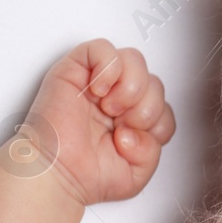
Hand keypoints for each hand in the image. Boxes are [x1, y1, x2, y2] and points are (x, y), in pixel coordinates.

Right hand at [1, 38, 175, 205]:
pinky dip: (108, 68)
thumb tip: (139, 128)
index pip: (164, 105)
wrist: (57, 174)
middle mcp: (118, 98)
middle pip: (154, 82)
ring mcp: (97, 82)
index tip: (133, 140)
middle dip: (146, 107)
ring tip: (110, 108)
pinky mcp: (75, 69)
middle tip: (121, 124)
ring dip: (131, 87)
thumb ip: (152, 150)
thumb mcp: (136, 172)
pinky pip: (102, 48)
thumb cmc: (86, 174)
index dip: (158, 123)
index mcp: (133, 119)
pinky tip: (98, 92)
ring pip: (134, 59)